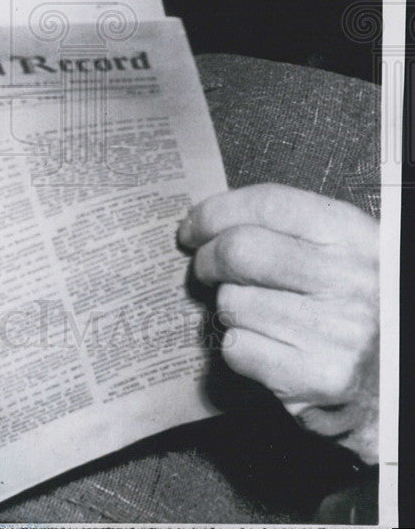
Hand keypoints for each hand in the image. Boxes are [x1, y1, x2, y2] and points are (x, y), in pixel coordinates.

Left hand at [178, 184, 378, 463]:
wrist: (397, 384)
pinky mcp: (320, 377)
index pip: (268, 203)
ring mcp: (338, 331)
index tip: (193, 227)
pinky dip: (239, 348)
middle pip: (239, 251)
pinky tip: (269, 348)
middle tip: (204, 268)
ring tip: (259, 316)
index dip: (216, 212)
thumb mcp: (342, 251)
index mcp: (355, 236)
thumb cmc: (358, 307)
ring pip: (232, 303)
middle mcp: (351, 280)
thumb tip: (211, 220)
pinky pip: (237, 348)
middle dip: (207, 259)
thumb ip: (288, 229)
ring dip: (230, 309)